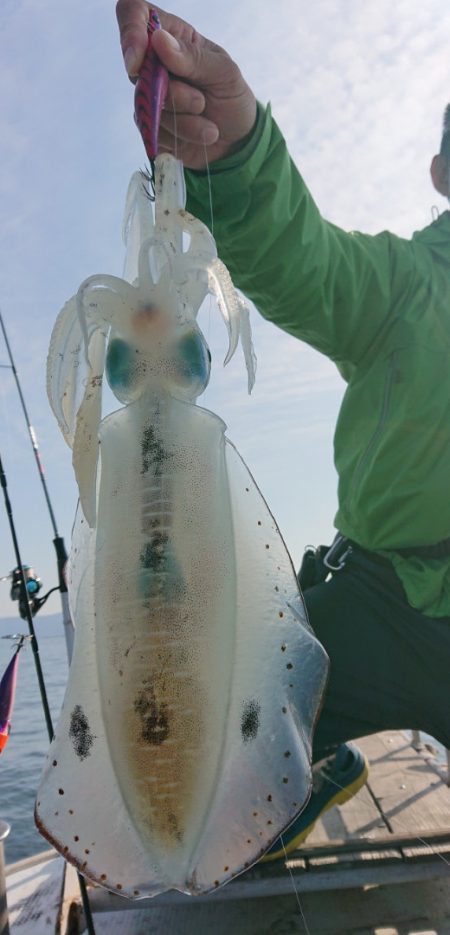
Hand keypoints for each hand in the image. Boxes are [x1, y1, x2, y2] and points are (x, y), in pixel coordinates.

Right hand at [116, 2, 256, 168]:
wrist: (237, 140)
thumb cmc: (232, 97)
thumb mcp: (225, 73)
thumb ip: (194, 57)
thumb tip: (158, 40)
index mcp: (173, 36)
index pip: (135, 13)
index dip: (129, 31)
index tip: (138, 62)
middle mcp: (155, 62)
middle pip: (138, 70)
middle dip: (173, 94)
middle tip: (201, 102)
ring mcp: (149, 93)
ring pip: (146, 104)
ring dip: (183, 120)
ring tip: (209, 126)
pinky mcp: (150, 123)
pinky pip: (152, 130)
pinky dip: (180, 136)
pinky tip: (200, 135)